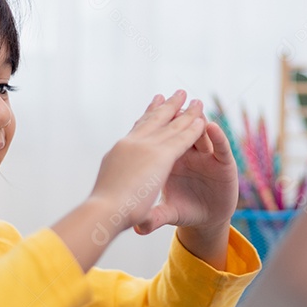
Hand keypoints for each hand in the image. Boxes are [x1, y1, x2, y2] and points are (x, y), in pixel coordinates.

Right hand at [52, 91, 205, 269]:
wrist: (104, 213)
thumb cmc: (103, 210)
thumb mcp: (113, 190)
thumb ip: (120, 185)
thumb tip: (114, 192)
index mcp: (121, 150)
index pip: (138, 128)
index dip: (147, 115)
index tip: (155, 102)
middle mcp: (132, 143)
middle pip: (154, 119)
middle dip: (167, 105)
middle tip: (177, 93)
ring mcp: (146, 147)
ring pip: (171, 125)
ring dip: (185, 112)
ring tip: (196, 100)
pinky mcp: (162, 156)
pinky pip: (182, 138)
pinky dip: (193, 129)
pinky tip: (203, 122)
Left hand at [134, 111, 237, 269]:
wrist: (206, 219)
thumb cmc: (184, 209)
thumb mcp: (167, 213)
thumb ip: (154, 217)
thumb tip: (138, 229)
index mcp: (168, 160)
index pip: (163, 137)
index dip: (161, 120)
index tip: (154, 103)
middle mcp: (187, 154)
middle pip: (182, 130)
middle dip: (179, 112)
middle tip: (177, 94)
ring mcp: (206, 158)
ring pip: (201, 135)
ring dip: (199, 121)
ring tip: (197, 108)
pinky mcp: (223, 165)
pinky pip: (220, 148)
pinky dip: (217, 138)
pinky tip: (212, 127)